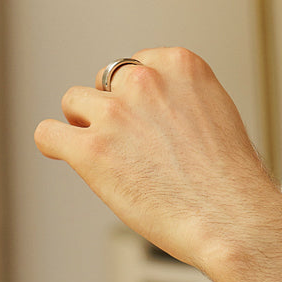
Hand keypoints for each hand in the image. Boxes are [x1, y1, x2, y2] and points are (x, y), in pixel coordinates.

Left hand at [34, 47, 280, 270]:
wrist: (232, 218)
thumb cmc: (231, 180)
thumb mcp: (216, 114)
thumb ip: (181, 100)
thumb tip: (149, 113)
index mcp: (180, 65)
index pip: (139, 64)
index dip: (139, 95)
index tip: (147, 119)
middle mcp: (146, 81)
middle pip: (106, 80)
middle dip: (114, 107)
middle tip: (131, 142)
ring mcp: (116, 114)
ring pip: (74, 102)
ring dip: (85, 125)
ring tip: (107, 155)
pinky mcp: (90, 150)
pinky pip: (48, 134)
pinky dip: (55, 145)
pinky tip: (69, 158)